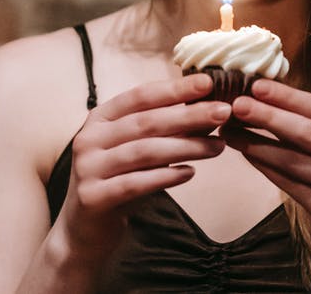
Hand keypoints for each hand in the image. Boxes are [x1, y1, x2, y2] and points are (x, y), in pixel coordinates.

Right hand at [57, 74, 229, 255]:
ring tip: (218, 147)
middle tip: (224, 112)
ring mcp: (88, 168)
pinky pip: (135, 183)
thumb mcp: (141, 148)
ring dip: (186, 147)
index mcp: (101, 118)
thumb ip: (169, 129)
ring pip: (144, 152)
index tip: (208, 82)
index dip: (175, 89)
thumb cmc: (120, 178)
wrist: (86, 227)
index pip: (141, 96)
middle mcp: (90, 138)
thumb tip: (212, 108)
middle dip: (189, 115)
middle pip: (146, 122)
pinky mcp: (93, 197)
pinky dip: (166, 177)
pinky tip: (191, 173)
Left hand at [222, 79, 310, 270]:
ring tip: (231, 131)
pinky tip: (247, 154)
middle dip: (269, 116)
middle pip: (308, 132)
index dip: (288, 97)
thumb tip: (270, 99)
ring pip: (294, 160)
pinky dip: (265, 166)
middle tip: (238, 104)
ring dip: (258, 143)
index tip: (257, 85)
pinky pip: (290, 183)